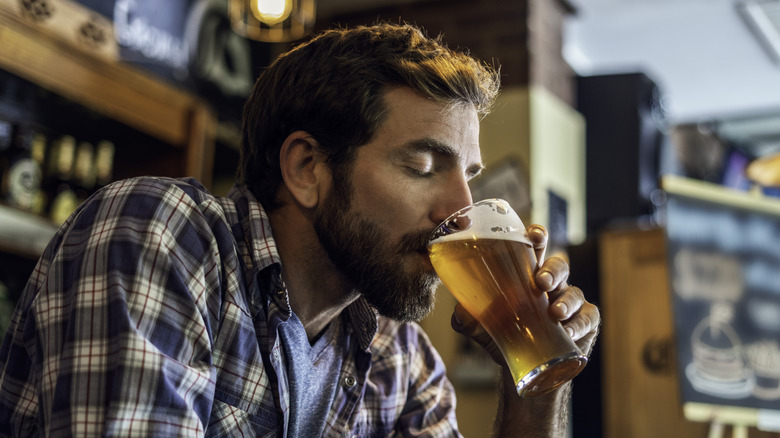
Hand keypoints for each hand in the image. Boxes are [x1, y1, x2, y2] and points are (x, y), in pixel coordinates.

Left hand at [450, 224, 600, 363]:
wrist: (523, 368)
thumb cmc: (504, 335)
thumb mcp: (481, 327)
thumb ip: (468, 319)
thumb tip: (460, 312)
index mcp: (526, 275)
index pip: (534, 248)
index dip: (537, 237)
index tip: (534, 236)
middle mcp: (551, 285)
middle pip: (559, 265)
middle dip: (552, 269)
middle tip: (541, 281)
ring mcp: (570, 303)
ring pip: (574, 292)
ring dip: (566, 301)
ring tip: (555, 312)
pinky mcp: (584, 323)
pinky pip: (587, 318)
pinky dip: (579, 323)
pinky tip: (568, 332)